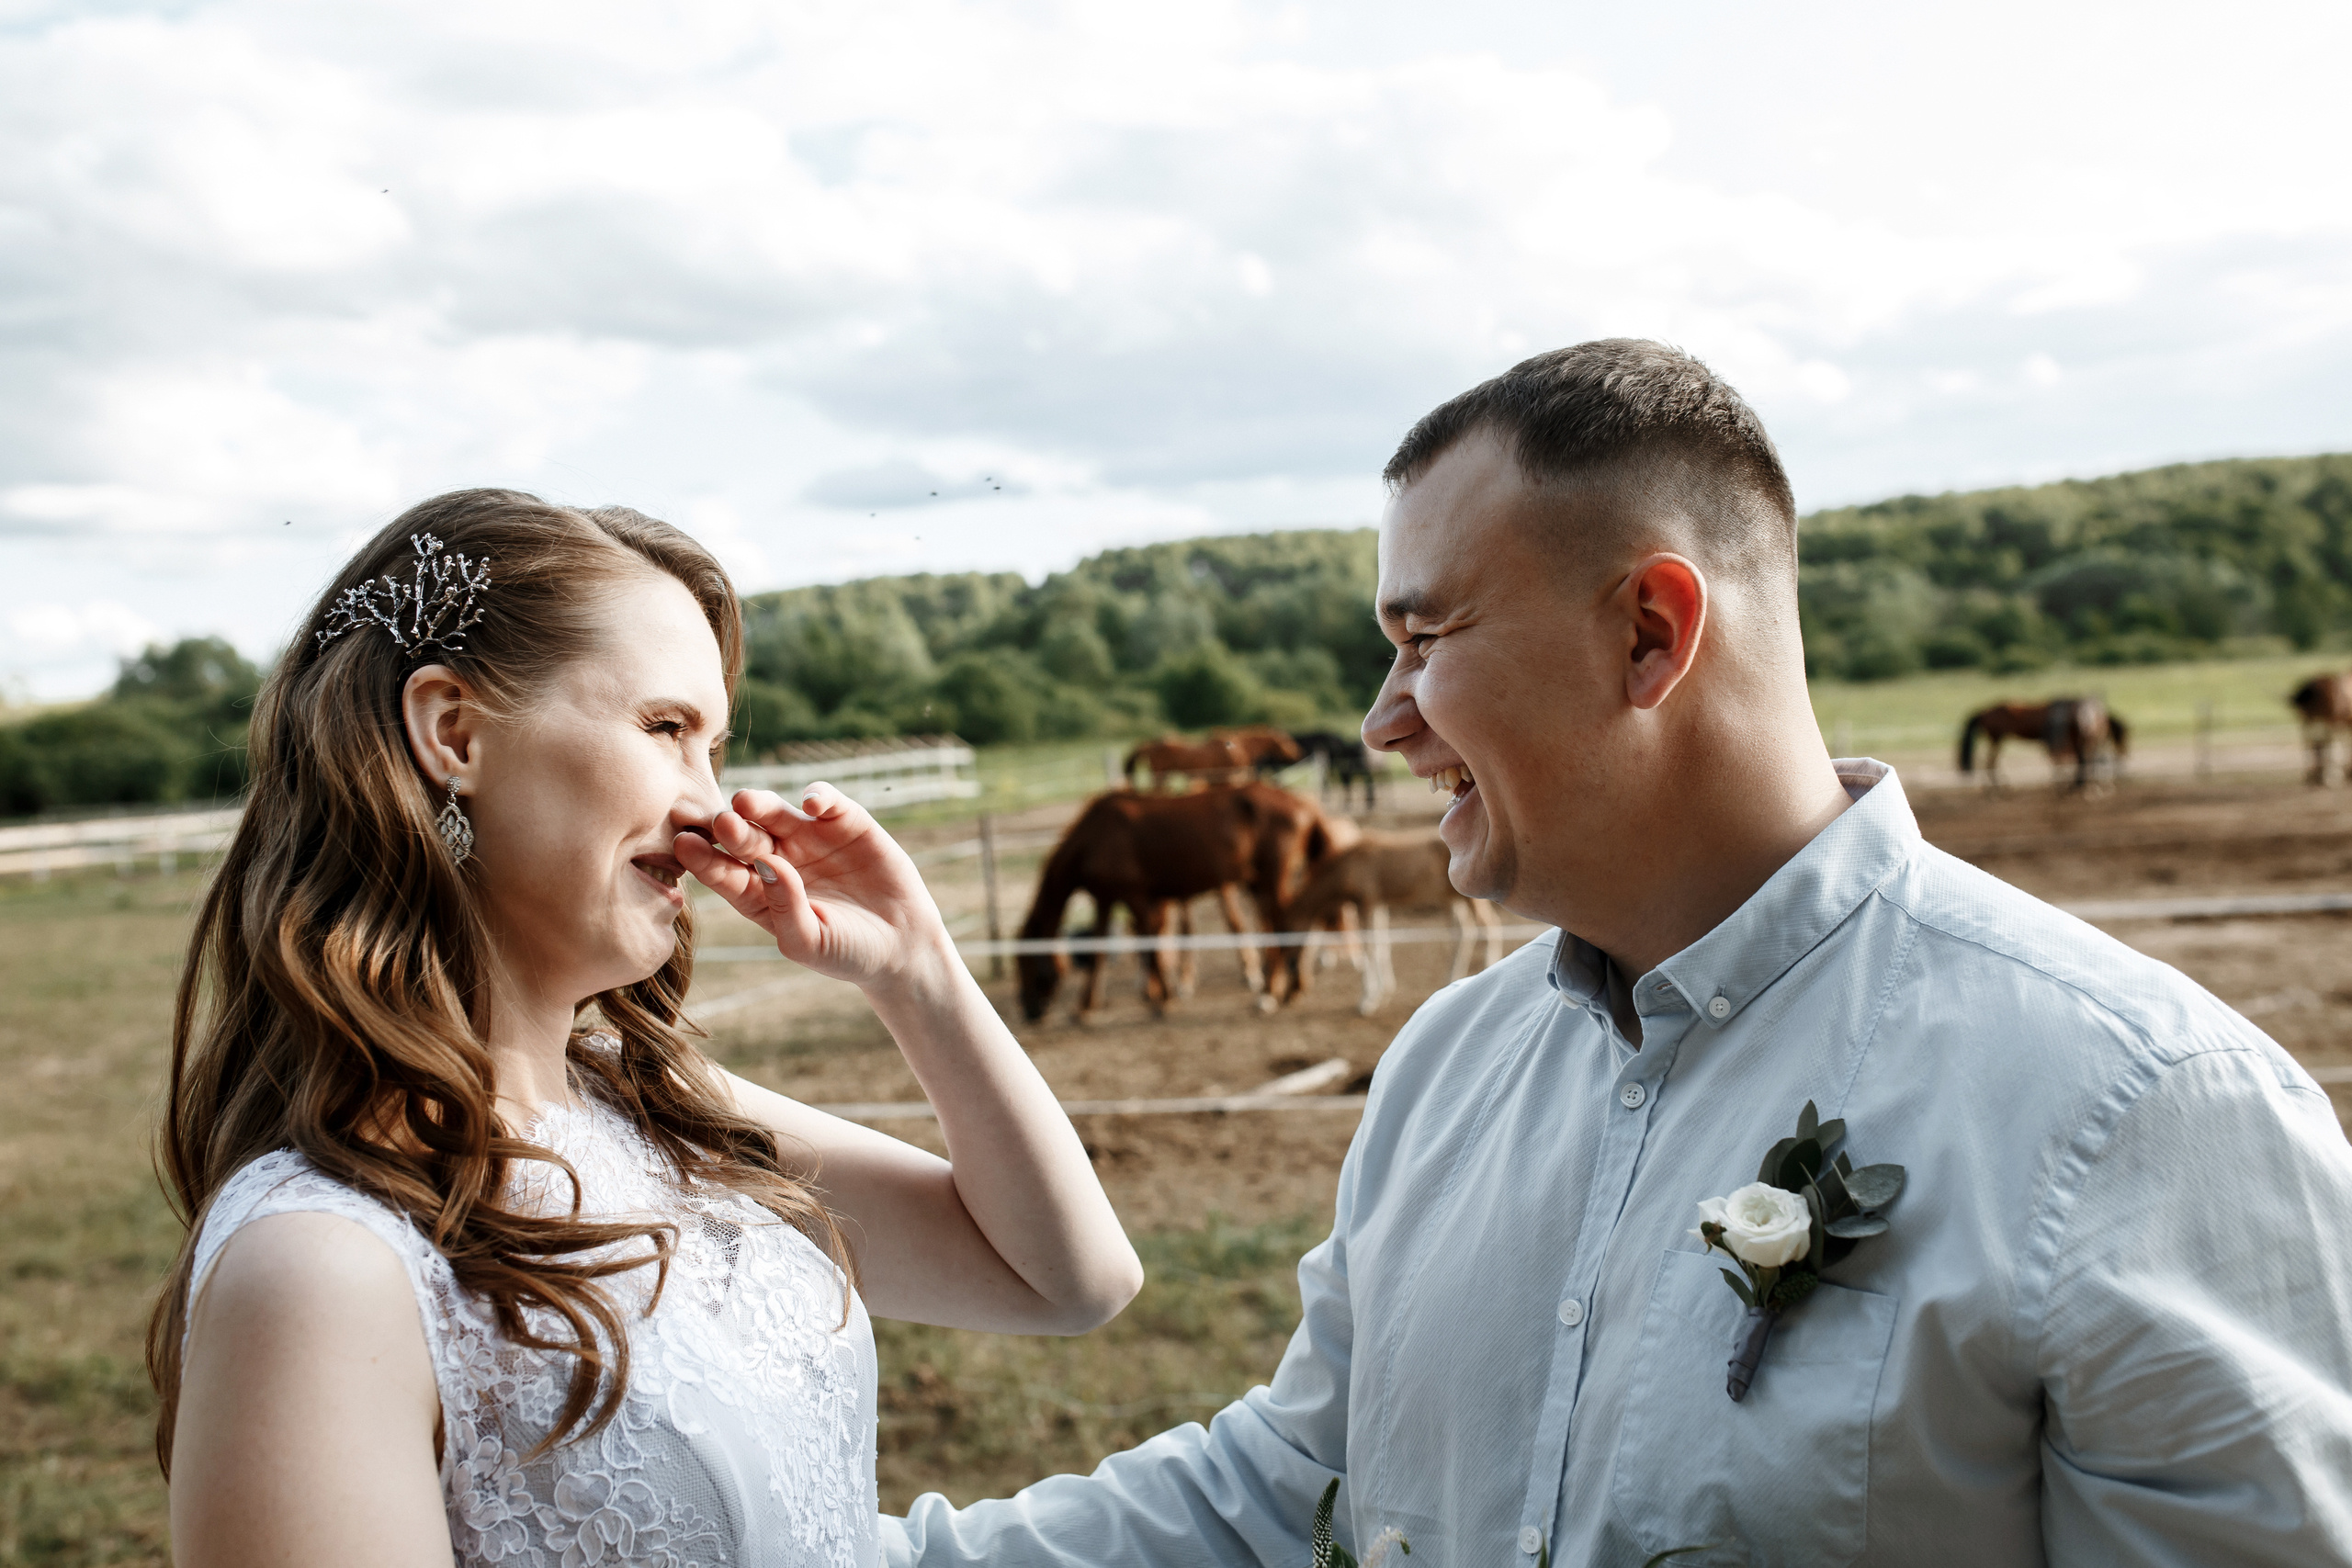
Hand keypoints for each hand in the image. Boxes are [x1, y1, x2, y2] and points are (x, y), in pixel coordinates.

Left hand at [674, 784, 955, 990]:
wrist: (902, 945)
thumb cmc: (847, 953)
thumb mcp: (811, 942)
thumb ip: (785, 908)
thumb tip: (767, 864)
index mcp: (758, 894)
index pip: (723, 873)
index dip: (704, 858)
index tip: (684, 845)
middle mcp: (777, 860)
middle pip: (744, 838)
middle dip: (729, 829)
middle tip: (719, 821)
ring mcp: (809, 838)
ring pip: (776, 813)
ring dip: (760, 804)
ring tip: (746, 801)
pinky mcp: (845, 821)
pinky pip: (826, 802)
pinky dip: (819, 797)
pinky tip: (812, 803)